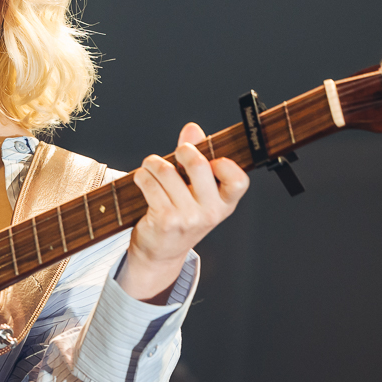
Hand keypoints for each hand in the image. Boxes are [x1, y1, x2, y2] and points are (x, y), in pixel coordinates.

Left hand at [118, 123, 249, 302]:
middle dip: (182, 150)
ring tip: (151, 167)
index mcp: (225, 203)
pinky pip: (150, 184)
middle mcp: (210, 212)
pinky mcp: (166, 220)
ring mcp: (188, 218)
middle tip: (177, 153)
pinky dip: (142, 176)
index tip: (211, 160)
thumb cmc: (180, 216)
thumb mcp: (196, 190)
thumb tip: (192, 129)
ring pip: (167, 171)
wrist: (161, 252)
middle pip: (198, 164)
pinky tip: (142, 179)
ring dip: (153, 163)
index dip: (225, 164)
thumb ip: (197, 157)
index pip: (238, 179)